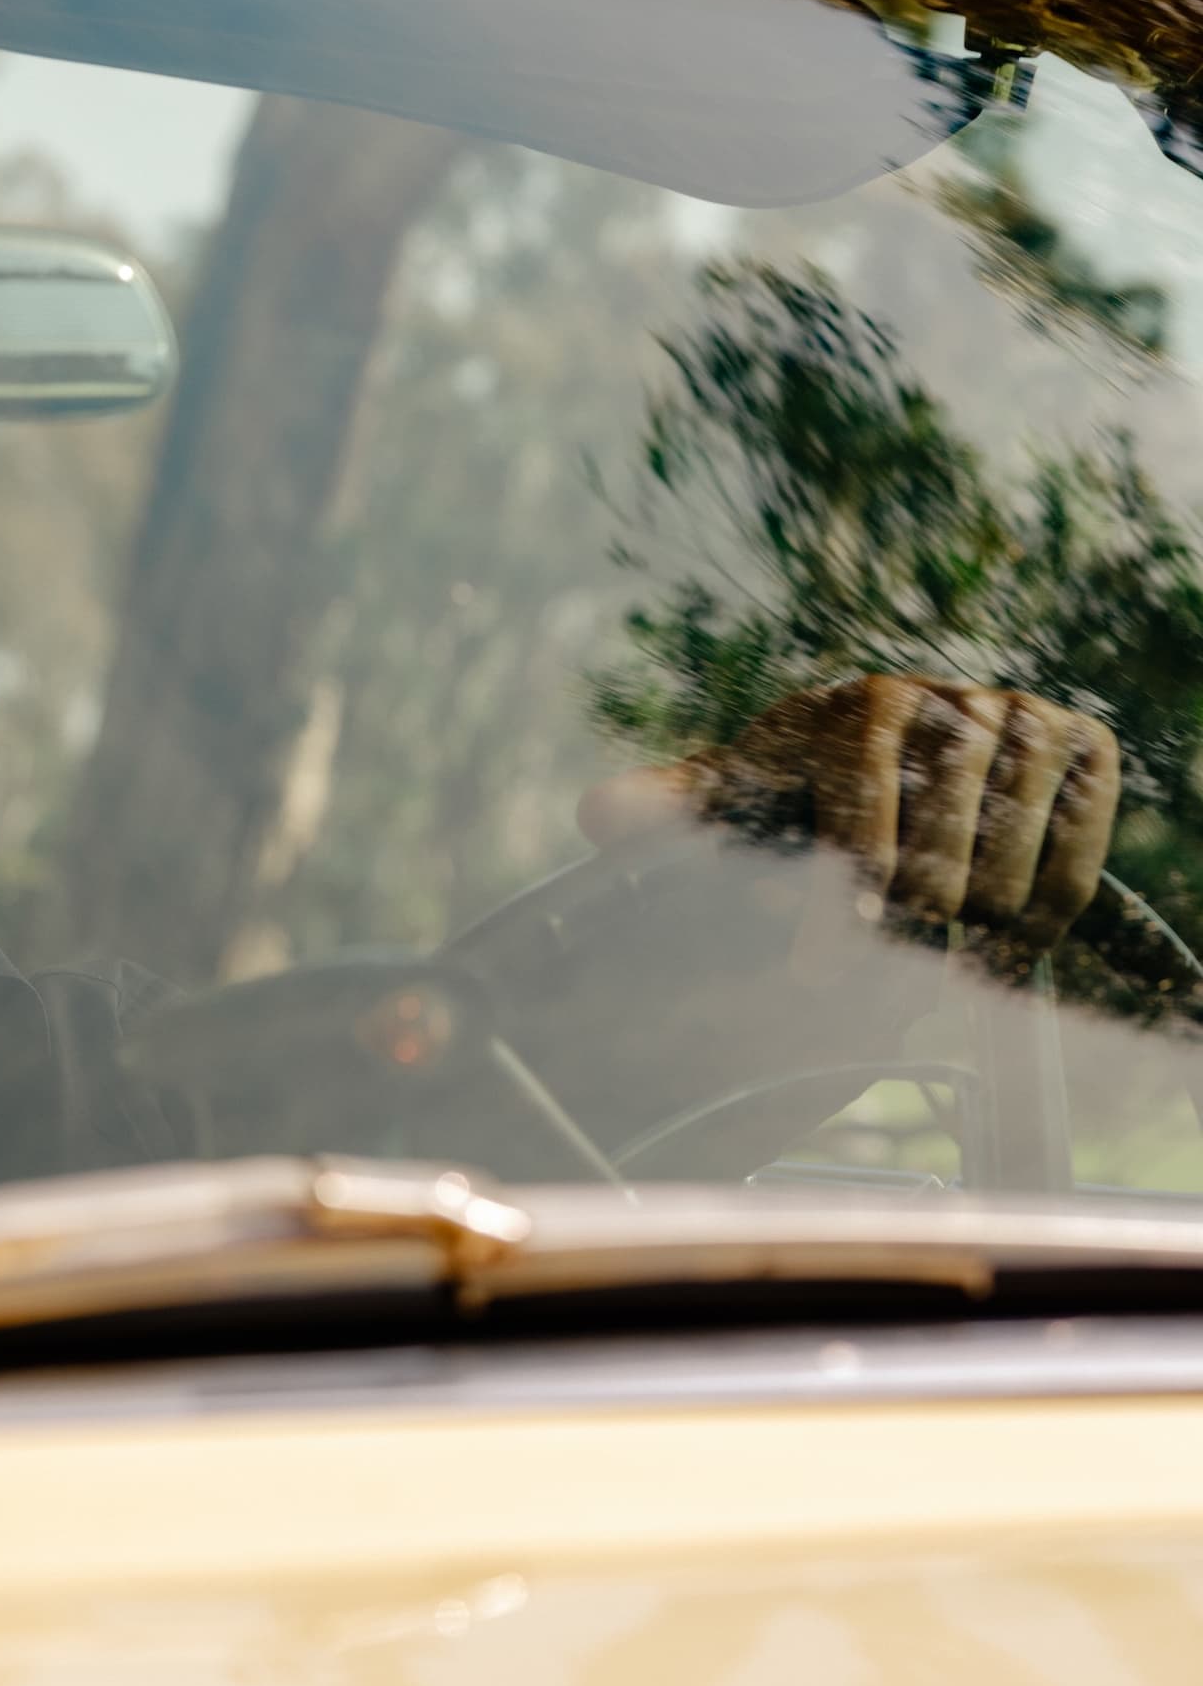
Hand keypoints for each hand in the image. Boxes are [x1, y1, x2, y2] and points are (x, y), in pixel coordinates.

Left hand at [581, 674, 1122, 948]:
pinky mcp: (1085, 750)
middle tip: (879, 987)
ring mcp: (1027, 718)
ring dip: (973, 936)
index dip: (844, 898)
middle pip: (946, 848)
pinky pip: (1074, 860)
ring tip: (933, 975)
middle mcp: (954, 698)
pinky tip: (996, 965)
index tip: (821, 971)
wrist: (902, 752)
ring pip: (1011, 862)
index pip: (862, 811)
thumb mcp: (735, 794)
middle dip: (908, 930)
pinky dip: (1038, 927)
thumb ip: (671, 806)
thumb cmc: (800, 785)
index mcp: (862, 706)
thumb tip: (600, 814)